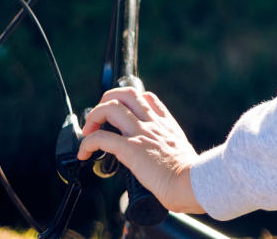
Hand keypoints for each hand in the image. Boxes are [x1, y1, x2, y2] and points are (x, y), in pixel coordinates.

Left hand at [76, 87, 205, 214]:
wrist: (192, 182)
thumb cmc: (190, 176)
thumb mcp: (183, 152)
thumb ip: (172, 149)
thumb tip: (167, 162)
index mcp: (166, 124)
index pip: (147, 97)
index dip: (130, 100)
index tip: (120, 114)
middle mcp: (153, 124)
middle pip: (126, 93)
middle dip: (107, 100)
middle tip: (99, 118)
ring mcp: (141, 133)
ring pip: (111, 107)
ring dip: (94, 116)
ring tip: (88, 131)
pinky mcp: (131, 149)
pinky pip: (101, 138)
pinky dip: (87, 143)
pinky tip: (84, 153)